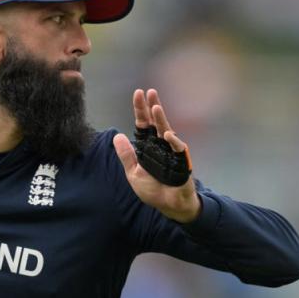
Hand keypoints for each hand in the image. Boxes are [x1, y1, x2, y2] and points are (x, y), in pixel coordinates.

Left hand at [113, 88, 200, 222]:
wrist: (168, 205)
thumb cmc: (153, 189)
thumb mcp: (134, 173)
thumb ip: (126, 155)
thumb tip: (117, 136)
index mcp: (149, 146)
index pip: (143, 124)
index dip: (140, 110)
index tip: (138, 94)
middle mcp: (161, 145)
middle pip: (156, 122)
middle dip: (152, 106)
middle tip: (149, 92)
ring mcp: (172, 152)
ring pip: (167, 130)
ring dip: (162, 119)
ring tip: (155, 107)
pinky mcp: (181, 162)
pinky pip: (178, 149)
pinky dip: (173, 141)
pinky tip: (166, 134)